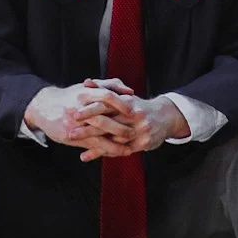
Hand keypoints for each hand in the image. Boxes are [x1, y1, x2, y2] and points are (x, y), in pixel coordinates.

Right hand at [22, 81, 134, 146]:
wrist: (43, 107)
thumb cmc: (69, 97)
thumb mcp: (87, 87)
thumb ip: (109, 86)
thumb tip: (130, 91)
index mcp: (85, 93)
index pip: (106, 95)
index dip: (121, 102)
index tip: (133, 108)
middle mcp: (81, 108)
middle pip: (104, 117)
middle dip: (121, 125)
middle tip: (136, 131)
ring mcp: (76, 124)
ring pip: (99, 134)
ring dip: (116, 142)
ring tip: (131, 147)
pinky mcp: (72, 136)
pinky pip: (92, 144)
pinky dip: (106, 149)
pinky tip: (117, 153)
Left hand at [64, 79, 190, 161]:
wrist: (166, 117)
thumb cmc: (139, 106)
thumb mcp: (124, 96)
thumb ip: (105, 89)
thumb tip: (86, 82)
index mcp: (127, 102)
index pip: (106, 105)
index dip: (90, 110)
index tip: (73, 113)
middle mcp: (134, 116)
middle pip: (108, 123)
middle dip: (88, 129)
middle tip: (70, 132)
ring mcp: (139, 131)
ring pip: (113, 140)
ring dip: (92, 144)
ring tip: (75, 145)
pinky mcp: (142, 144)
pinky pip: (119, 150)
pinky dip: (101, 153)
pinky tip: (86, 156)